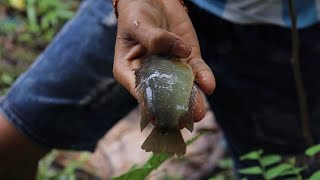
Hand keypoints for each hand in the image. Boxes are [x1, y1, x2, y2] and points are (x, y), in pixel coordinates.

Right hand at [113, 0, 214, 121]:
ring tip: (199, 111)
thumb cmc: (136, 12)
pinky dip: (203, 77)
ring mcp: (171, 67)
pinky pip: (197, 70)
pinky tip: (208, 85)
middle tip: (185, 120)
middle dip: (175, 106)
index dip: (150, 107)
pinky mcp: (187, 57)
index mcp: (130, 71)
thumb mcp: (139, 24)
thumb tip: (180, 51)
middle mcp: (151, 74)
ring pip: (183, 85)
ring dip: (192, 98)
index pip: (141, 92)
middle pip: (164, 94)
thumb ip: (154, 38)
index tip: (160, 120)